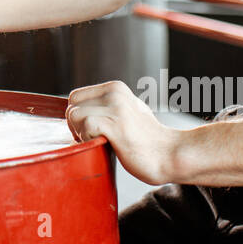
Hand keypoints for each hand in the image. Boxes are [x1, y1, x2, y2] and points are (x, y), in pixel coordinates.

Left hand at [65, 80, 180, 185]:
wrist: (170, 156)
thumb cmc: (147, 140)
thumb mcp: (127, 112)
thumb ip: (106, 107)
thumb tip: (79, 111)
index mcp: (115, 88)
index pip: (75, 97)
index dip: (77, 116)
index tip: (89, 131)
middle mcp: (114, 92)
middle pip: (72, 106)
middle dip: (76, 125)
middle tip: (93, 138)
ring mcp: (115, 107)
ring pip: (74, 115)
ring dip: (81, 133)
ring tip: (100, 141)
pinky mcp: (116, 124)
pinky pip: (86, 125)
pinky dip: (88, 138)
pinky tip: (104, 144)